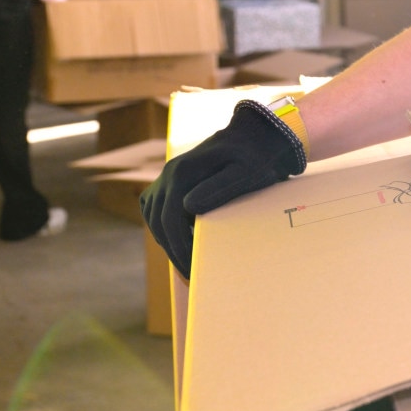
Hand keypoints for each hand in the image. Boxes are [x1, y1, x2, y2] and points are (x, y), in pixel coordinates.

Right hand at [141, 100, 305, 277]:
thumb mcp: (246, 173)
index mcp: (183, 173)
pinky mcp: (171, 180)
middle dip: (173, 250)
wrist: (256, 137)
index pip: (170, 220)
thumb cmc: (255, 158)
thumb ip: (219, 188)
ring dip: (167, 240)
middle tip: (191, 273)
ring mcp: (167, 176)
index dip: (179, 248)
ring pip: (154, 217)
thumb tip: (188, 206)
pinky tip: (184, 239)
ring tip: (187, 260)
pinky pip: (157, 209)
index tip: (192, 269)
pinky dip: (165, 227)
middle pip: (159, 222)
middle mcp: (169, 173)